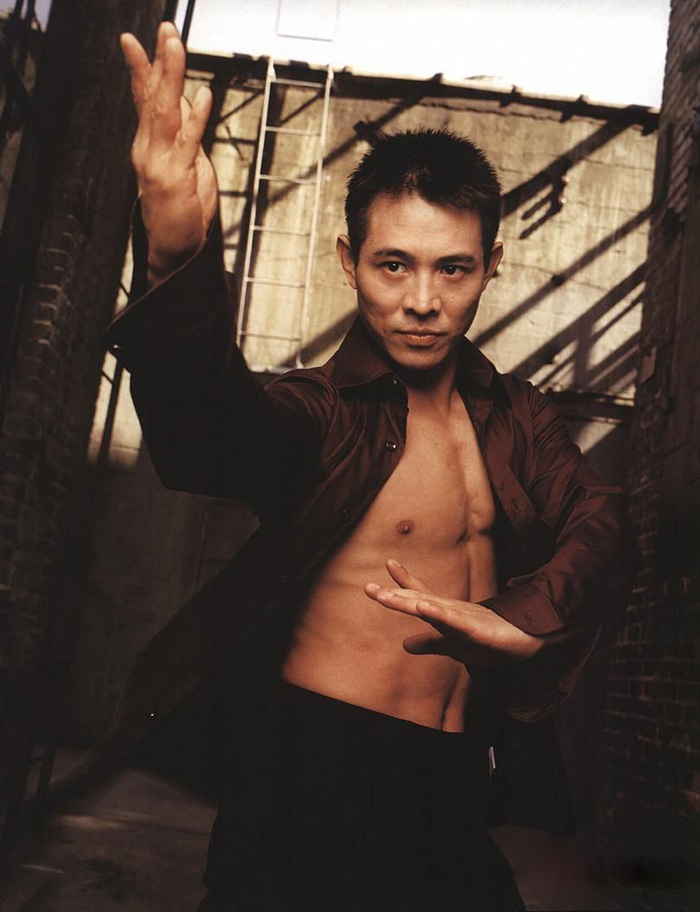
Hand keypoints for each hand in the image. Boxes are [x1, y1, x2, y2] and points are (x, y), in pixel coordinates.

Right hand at [121, 22, 216, 281]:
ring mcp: (160, 162)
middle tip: (166, 29)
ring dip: (171, 77)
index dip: (142, 68)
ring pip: (165, 111)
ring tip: (175, 46)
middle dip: (159, 61)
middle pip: (153, 97)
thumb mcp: (186, 164)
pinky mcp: (177, 177)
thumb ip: (183, 132)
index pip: (144, 99)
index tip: (136, 39)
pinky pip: (187, 142)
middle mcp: (149, 148)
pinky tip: (201, 95)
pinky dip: (194, 117)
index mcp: (149, 144)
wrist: (173, 250)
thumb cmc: (180, 211)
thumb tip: (185, 99)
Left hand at [364, 559, 542, 667]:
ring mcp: (463, 619)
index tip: (387, 564)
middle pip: (419, 600)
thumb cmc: (490, 641)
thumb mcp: (454, 646)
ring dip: (410, 602)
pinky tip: (425, 608)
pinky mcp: (476, 630)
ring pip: (433, 609)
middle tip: (368, 588)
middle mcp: (451, 611)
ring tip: (387, 596)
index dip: (402, 583)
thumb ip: (430, 643)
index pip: (420, 595)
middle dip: (394, 594)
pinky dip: (439, 614)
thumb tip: (404, 645)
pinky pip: (455, 623)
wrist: (527, 642)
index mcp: (446, 613)